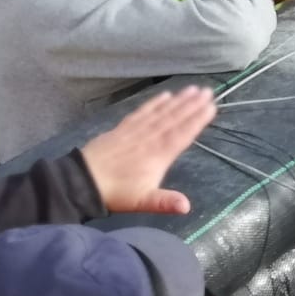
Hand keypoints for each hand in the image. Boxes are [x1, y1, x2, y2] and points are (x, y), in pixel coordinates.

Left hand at [79, 85, 216, 214]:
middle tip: (208, 91)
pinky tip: (164, 95)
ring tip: (192, 89)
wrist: (83, 180)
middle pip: (174, 119)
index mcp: (158, 155)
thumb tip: (186, 206)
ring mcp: (136, 131)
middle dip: (192, 105)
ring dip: (178, 100)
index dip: (197, 120)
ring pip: (161, 112)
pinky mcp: (122, 128)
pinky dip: (154, 103)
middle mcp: (150, 138)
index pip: (182, 134)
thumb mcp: (142, 201)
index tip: (211, 107)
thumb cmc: (116, 193)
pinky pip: (142, 111)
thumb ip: (165, 202)